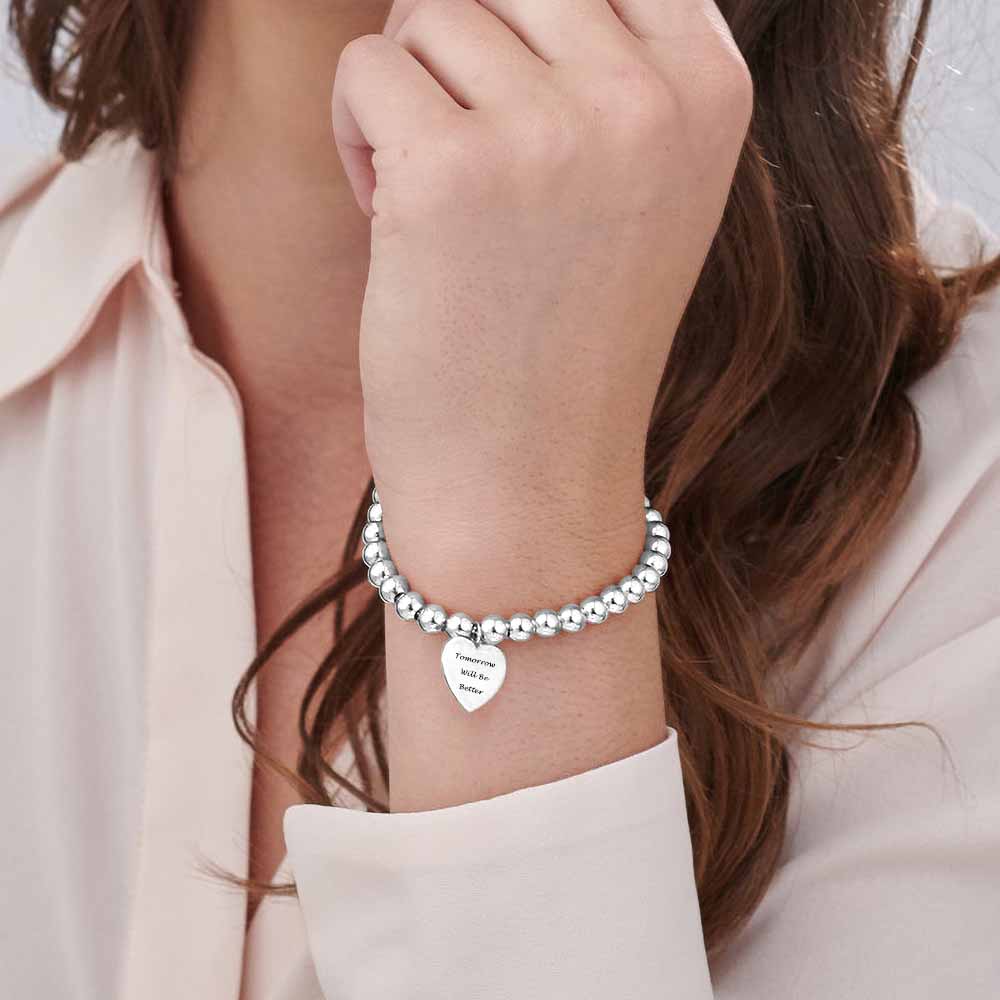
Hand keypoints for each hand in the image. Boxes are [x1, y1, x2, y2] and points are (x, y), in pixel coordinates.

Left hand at [333, 0, 750, 567]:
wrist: (527, 477)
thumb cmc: (565, 336)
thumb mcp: (633, 186)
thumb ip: (602, 69)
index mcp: (710, 88)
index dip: (529, 23)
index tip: (507, 102)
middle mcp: (649, 97)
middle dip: (460, 47)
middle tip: (460, 147)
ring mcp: (558, 132)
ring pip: (430, 13)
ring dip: (408, 98)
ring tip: (433, 200)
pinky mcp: (456, 172)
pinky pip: (365, 69)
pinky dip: (358, 136)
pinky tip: (391, 218)